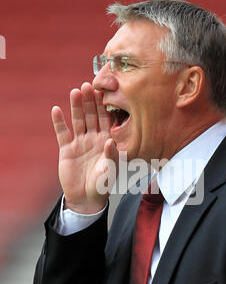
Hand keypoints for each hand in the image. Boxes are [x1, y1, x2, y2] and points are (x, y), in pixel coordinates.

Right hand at [51, 82, 118, 213]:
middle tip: (87, 85)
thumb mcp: (110, 171)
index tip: (103, 92)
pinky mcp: (66, 148)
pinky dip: (59, 122)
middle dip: (89, 101)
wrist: (86, 198)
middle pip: (91, 115)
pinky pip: (62, 132)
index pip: (105, 120)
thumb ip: (111, 156)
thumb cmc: (102, 184)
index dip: (104, 106)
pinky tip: (57, 109)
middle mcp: (93, 138)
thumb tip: (110, 142)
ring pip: (78, 120)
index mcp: (107, 141)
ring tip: (75, 92)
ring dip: (76, 106)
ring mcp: (79, 142)